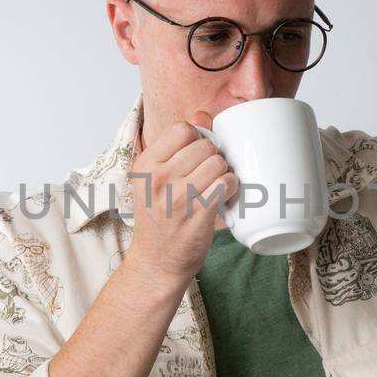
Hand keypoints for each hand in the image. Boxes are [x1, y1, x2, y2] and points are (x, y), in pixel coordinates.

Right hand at [124, 110, 236, 281]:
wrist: (155, 262)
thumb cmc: (159, 219)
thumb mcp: (155, 179)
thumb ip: (177, 145)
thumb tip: (202, 114)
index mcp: (146, 165)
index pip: (182, 129)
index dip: (197, 140)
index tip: (196, 157)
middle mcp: (158, 178)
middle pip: (205, 145)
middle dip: (213, 158)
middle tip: (209, 176)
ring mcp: (178, 196)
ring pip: (218, 162)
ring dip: (224, 173)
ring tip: (216, 187)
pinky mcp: (197, 213)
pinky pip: (226, 184)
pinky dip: (231, 188)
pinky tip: (224, 197)